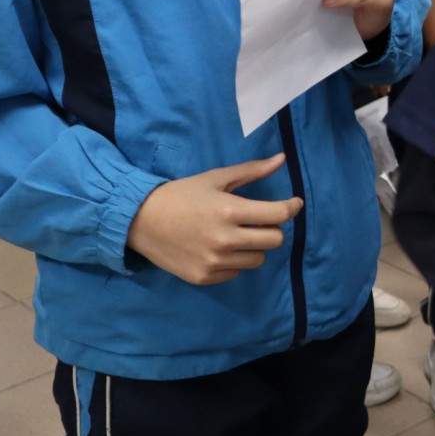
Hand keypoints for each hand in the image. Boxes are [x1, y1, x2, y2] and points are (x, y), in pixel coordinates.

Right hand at [127, 153, 301, 285]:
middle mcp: (224, 239)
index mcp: (229, 210)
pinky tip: (217, 247)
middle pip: (275, 240)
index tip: (294, 203)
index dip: (292, 208)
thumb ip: (251, 171)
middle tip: (257, 219)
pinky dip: (235, 260)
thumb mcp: (215, 178)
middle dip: (271, 228)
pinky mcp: (204, 277)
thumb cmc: (181, 195)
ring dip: (254, 246)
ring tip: (235, 234)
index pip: (278, 215)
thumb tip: (282, 158)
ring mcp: (214, 262)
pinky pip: (237, 272)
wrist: (140, 220)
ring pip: (258, 259)